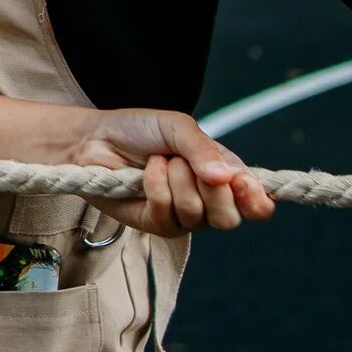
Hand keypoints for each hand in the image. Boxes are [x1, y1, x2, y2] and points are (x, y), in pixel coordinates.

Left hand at [72, 107, 276, 237]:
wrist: (95, 138)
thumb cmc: (140, 130)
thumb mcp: (177, 127)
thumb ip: (203, 148)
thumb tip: (227, 177)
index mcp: (224, 178)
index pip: (257, 205)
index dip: (256, 200)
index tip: (242, 183)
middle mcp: (208, 202)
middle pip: (230, 219)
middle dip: (211, 189)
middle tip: (187, 163)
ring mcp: (181, 217)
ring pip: (197, 215)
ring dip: (178, 180)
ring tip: (161, 160)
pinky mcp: (155, 224)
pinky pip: (167, 213)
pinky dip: (156, 185)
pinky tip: (146, 170)